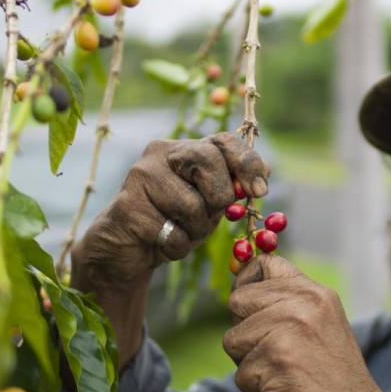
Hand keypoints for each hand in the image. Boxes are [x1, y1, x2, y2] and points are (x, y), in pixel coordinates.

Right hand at [72, 132, 269, 290]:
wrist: (126, 251)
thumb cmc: (174, 224)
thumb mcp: (209, 205)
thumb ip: (232, 188)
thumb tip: (264, 174)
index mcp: (185, 149)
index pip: (223, 141)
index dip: (247, 163)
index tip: (260, 191)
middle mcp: (160, 153)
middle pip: (208, 162)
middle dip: (219, 199)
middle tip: (208, 217)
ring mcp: (139, 176)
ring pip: (191, 205)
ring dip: (195, 232)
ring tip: (179, 233)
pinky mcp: (126, 206)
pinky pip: (172, 233)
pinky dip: (176, 248)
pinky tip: (161, 243)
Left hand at [222, 255, 390, 391]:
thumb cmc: (333, 381)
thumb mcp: (321, 327)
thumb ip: (289, 305)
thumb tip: (238, 289)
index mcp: (316, 293)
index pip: (263, 263)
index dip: (247, 284)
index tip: (253, 309)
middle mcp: (304, 304)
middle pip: (237, 301)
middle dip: (246, 333)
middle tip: (279, 355)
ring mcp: (290, 330)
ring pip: (232, 340)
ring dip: (250, 366)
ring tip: (286, 376)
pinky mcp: (276, 361)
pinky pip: (240, 375)